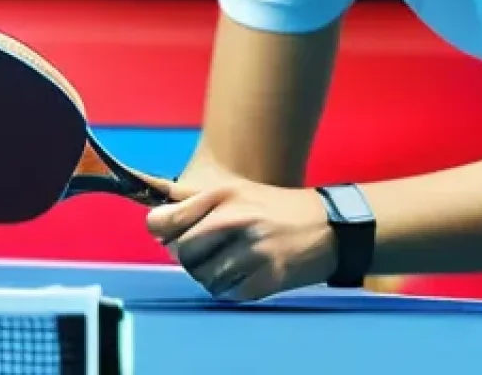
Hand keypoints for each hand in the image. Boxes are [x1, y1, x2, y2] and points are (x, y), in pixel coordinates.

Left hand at [147, 178, 336, 301]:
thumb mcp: (235, 189)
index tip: (165, 233)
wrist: (327, 226)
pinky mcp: (265, 279)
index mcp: (224, 194)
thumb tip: (154, 211)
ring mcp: (251, 251)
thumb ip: (193, 198)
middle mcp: (235, 220)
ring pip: (201, 277)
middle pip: (181, 252)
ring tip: (225, 261)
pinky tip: (243, 272)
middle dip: (186, 256)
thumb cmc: (273, 206)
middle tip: (202, 251)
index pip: (166, 219)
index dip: (160, 229)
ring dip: (207, 274)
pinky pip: (225, 293)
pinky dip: (228, 287)